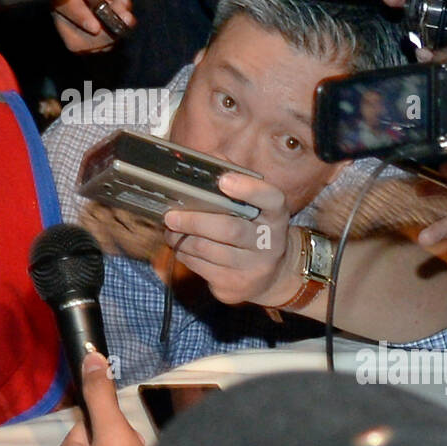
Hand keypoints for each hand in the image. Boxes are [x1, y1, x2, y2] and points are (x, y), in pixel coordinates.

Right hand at [50, 0, 134, 51]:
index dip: (79, 19)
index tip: (95, 26)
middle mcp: (63, 9)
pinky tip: (123, 4)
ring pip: (92, 43)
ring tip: (123, 5)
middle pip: (75, 39)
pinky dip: (119, 25)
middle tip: (121, 15)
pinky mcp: (93, 20)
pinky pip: (105, 36)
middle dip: (101, 35)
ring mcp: (78, 17)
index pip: (63, 10)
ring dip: (113, 30)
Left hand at [162, 173, 302, 306]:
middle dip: (195, 221)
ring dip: (182, 238)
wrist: (272, 275)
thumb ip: (236, 180)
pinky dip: (185, 255)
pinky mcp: (235, 286)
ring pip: (209, 251)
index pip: (270, 198)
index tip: (223, 181)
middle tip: (171, 215)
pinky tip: (181, 246)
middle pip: (230, 230)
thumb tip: (210, 159)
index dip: (248, 189)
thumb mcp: (255, 206)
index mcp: (276, 215)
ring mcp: (254, 268)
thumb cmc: (254, 229)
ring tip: (170, 229)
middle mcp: (269, 242)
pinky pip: (201, 268)